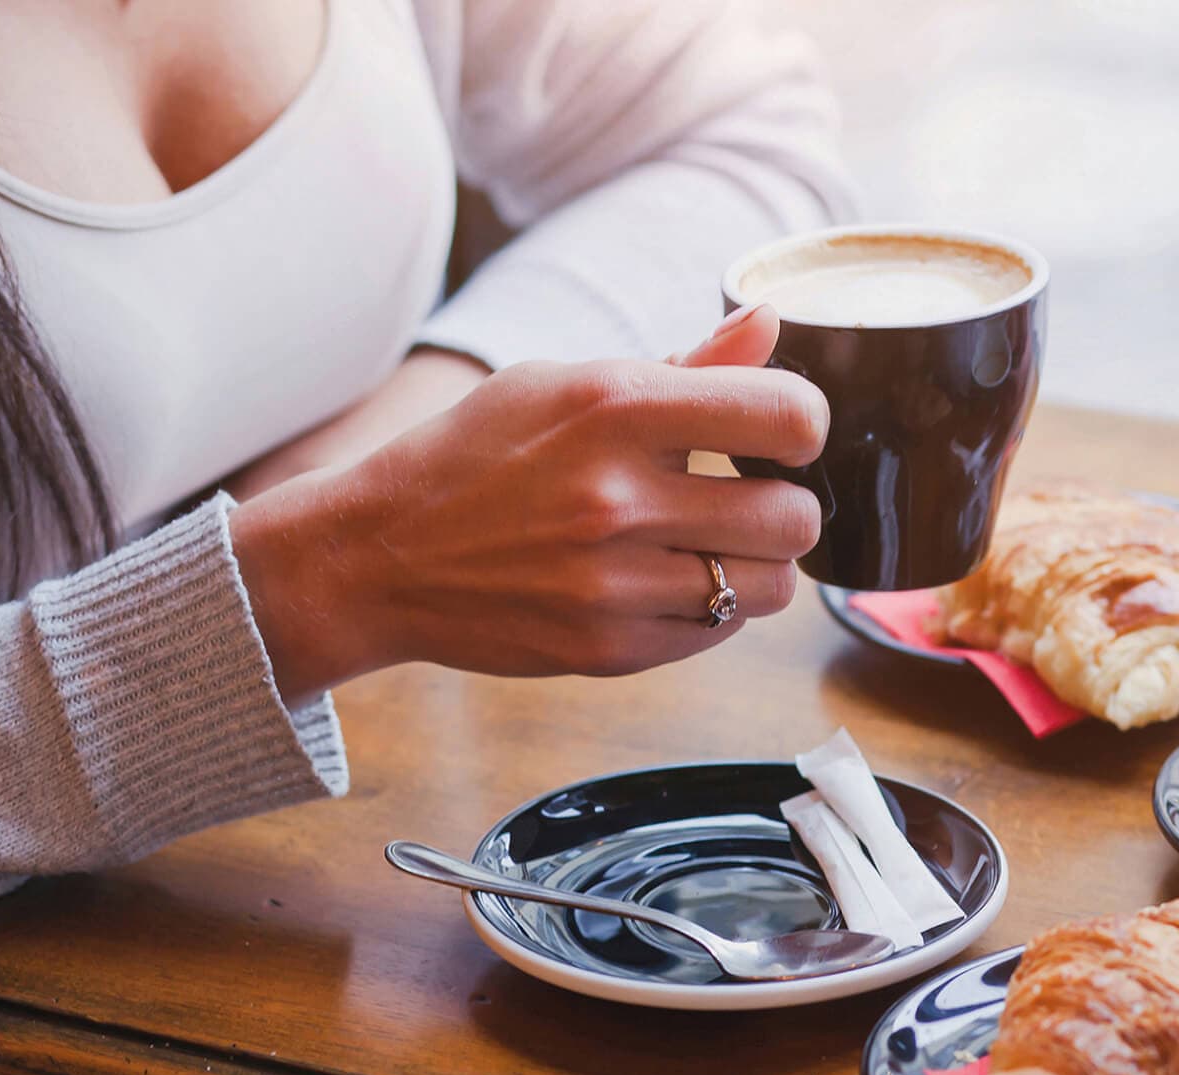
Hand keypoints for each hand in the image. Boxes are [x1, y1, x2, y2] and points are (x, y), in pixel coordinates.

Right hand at [231, 306, 824, 701]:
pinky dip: (710, 608)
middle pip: (795, 517)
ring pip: (771, 586)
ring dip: (756, 565)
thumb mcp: (564, 383)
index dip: (801, 425)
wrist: (377, 555)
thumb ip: (683, 365)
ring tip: (710, 544)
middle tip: (744, 498)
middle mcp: (619, 497)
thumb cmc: (478, 455)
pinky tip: (664, 580)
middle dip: (784, 505)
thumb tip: (770, 322)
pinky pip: (719, 631)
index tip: (776, 434)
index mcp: (615, 407)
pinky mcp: (610, 648)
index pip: (788, 416)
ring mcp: (614, 583)